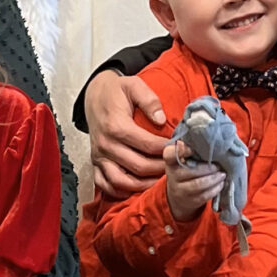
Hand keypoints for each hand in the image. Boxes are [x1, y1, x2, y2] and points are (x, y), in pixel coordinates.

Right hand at [86, 71, 167, 196]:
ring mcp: (99, 156)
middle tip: (177, 167)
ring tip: (161, 182)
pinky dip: (119, 191)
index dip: (167, 150)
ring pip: (122, 181)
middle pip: (138, 166)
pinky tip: (136, 189)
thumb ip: (149, 100)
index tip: (182, 149)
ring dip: (143, 185)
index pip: (147, 145)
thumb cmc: (116, 91)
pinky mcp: (94, 162)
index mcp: (116, 127)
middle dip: (161, 169)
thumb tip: (161, 119)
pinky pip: (104, 184)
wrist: (93, 96)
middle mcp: (106, 145)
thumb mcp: (133, 85)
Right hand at [163, 140, 224, 221]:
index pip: (169, 154)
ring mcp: (180, 190)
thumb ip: (192, 148)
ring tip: (223, 174)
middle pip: (191, 171)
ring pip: (199, 184)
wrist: (179, 195)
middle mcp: (172, 175)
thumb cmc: (186, 169)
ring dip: (214, 179)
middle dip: (209, 168)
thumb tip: (211, 136)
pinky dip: (215, 189)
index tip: (191, 149)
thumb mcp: (184, 159)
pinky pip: (204, 195)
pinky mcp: (190, 201)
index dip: (180, 151)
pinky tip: (221, 183)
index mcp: (171, 161)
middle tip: (219, 165)